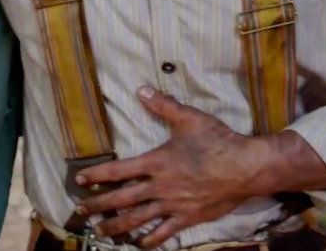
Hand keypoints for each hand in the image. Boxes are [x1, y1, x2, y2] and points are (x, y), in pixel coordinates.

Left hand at [75, 86, 265, 247]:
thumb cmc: (217, 141)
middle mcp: (159, 186)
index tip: (79, 180)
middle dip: (98, 205)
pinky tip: (139, 244)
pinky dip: (150, 240)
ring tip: (101, 232)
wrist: (246, 168)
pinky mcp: (188, 218)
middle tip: (81, 210)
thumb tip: (141, 89)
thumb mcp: (188, 118)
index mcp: (156, 162)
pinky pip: (164, 232)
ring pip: (138, 219)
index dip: (96, 175)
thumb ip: (163, 105)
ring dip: (117, 226)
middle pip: (121, 199)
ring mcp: (173, 205)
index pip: (118, 171)